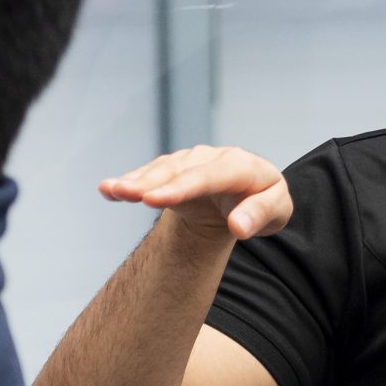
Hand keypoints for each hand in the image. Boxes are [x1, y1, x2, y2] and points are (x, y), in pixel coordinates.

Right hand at [99, 146, 292, 241]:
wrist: (249, 194)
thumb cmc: (264, 203)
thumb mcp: (277, 212)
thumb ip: (260, 216)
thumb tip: (239, 227)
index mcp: (242, 165)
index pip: (210, 175)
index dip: (182, 186)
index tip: (155, 199)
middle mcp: (213, 157)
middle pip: (180, 170)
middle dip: (152, 181)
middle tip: (125, 193)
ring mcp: (191, 161)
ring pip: (162, 169)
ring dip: (136, 180)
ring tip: (111, 190)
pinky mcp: (174, 170)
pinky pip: (151, 175)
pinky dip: (131, 181)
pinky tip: (108, 190)